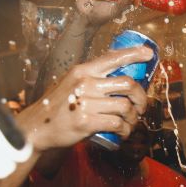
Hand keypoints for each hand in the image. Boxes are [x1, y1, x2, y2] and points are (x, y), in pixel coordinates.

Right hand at [17, 46, 151, 151]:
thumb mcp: (72, 83)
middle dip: (141, 97)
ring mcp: (85, 102)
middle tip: (141, 107)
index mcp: (83, 71)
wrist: (37, 127)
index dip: (133, 54)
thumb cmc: (59, 106)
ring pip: (125, 107)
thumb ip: (93, 78)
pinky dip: (125, 130)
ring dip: (133, 118)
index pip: (113, 58)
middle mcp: (85, 83)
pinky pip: (117, 124)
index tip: (149, 54)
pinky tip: (122, 132)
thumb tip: (121, 76)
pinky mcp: (86, 122)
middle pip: (128, 84)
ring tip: (130, 123)